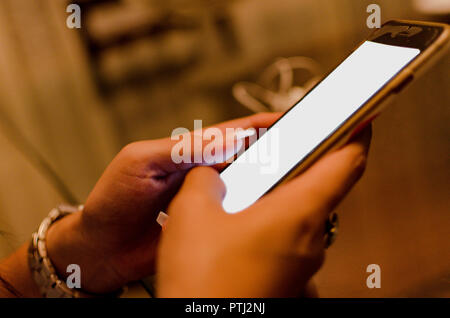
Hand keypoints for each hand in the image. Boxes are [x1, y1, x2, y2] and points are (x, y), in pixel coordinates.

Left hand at [45, 113, 279, 293]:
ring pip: (248, 184)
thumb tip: (227, 139)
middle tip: (306, 149)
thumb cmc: (112, 200)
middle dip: (275, 149)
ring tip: (298, 177)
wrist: (102, 248)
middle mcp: (203, 173)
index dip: (262, 125)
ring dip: (270, 179)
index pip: (232, 132)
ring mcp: (208, 199)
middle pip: (247, 156)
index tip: (292, 119)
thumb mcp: (140, 162)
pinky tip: (273, 209)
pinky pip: (239, 214)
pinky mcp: (209, 224)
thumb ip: (181, 149)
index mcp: (187, 151)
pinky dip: (257, 208)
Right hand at [157, 127, 370, 296]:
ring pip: (302, 215)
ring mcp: (303, 263)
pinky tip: (238, 226)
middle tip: (279, 148)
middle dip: (304, 163)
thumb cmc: (204, 280)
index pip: (348, 163)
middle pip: (323, 188)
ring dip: (282, 196)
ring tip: (247, 188)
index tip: (359, 117)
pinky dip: (272, 223)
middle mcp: (310, 240)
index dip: (358, 133)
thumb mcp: (192, 214)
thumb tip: (210, 175)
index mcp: (299, 214)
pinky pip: (289, 239)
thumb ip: (204, 180)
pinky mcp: (289, 278)